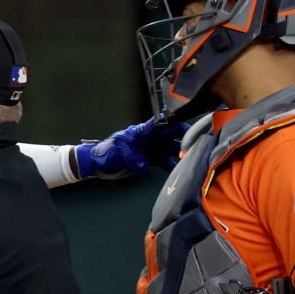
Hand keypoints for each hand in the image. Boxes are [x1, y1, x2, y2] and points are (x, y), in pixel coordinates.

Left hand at [73, 116, 187, 179]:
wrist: (97, 164)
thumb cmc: (105, 153)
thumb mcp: (118, 154)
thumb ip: (133, 159)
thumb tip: (145, 166)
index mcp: (143, 131)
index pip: (163, 122)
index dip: (176, 122)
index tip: (189, 126)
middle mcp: (151, 138)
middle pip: (172, 134)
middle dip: (185, 138)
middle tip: (197, 144)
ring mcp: (151, 149)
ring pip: (171, 148)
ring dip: (181, 153)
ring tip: (192, 159)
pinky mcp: (149, 160)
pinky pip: (165, 162)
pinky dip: (172, 166)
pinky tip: (181, 172)